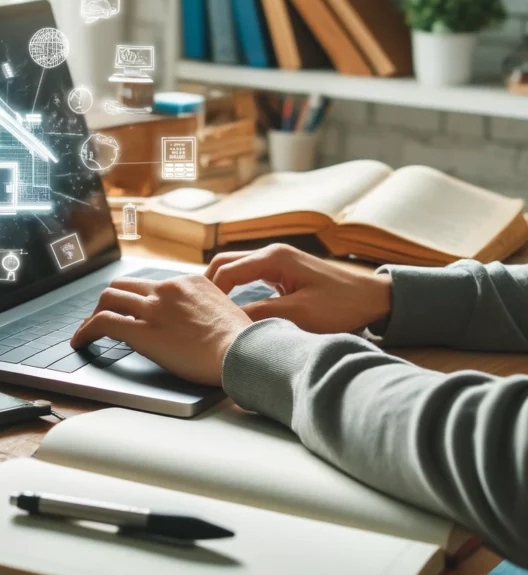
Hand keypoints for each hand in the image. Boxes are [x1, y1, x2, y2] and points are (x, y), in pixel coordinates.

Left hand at [70, 275, 251, 385]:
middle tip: (103, 316)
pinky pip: (103, 323)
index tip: (131, 309)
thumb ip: (206, 310)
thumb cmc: (242, 341)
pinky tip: (81, 342)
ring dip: (94, 313)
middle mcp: (167, 289)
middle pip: (124, 285)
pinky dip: (86, 331)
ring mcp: (154, 308)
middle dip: (110, 300)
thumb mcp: (225, 311)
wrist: (243, 351)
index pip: (151, 283)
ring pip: (108, 298)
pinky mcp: (143, 332)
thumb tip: (200, 322)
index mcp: (188, 282)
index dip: (135, 298)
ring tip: (88, 330)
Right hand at [205, 244, 391, 334]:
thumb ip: (261, 315)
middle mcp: (272, 252)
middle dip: (210, 286)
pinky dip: (235, 288)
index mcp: (273, 258)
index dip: (212, 294)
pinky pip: (249, 274)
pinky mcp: (282, 270)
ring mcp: (277, 259)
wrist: (373, 299)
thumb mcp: (300, 315)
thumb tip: (229, 321)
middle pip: (225, 262)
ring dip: (222, 286)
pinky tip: (232, 307)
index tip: (205, 318)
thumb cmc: (341, 306)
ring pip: (235, 267)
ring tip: (212, 312)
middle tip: (201, 312)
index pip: (227, 271)